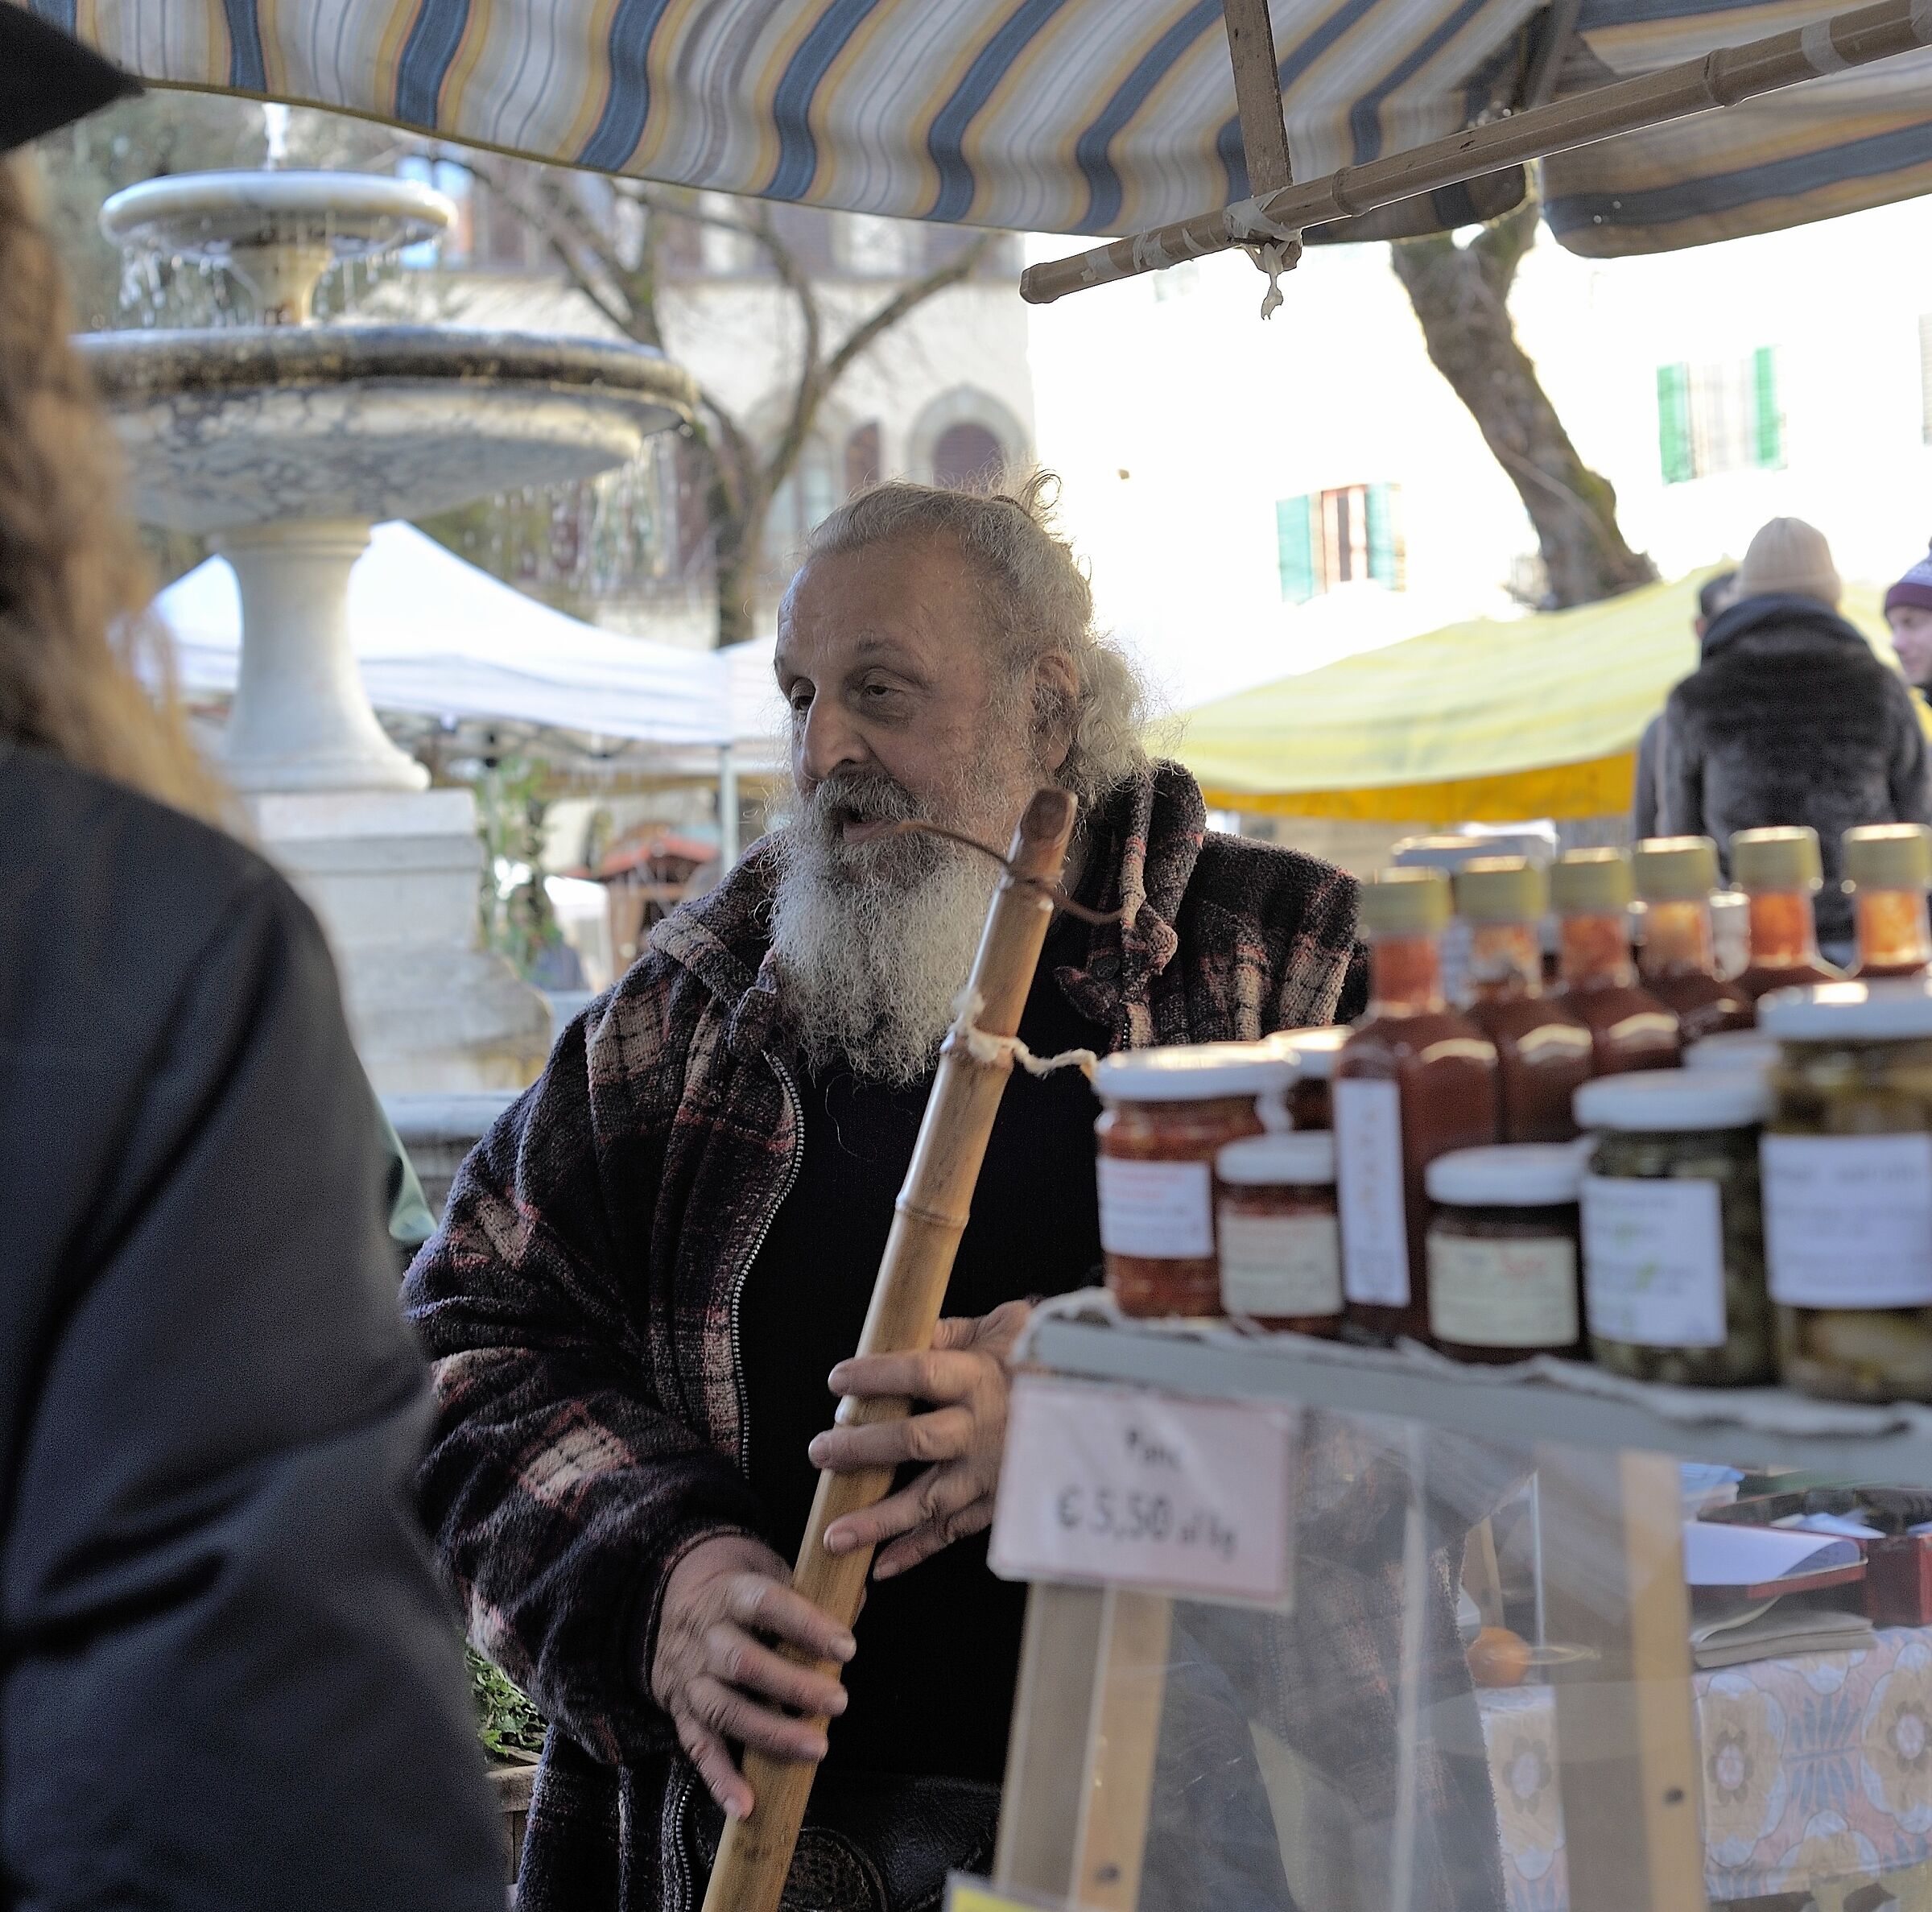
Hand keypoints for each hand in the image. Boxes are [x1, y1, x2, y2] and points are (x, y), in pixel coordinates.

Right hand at [650, 1533, 855, 1819]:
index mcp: (729, 1594)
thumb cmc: (737, 1592)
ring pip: (724, 1710)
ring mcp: (690, 1678)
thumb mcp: (767, 1572)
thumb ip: (811, 1589)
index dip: (806, 1625)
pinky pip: (698, 1749)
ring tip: (816, 1748)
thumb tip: (857, 1600)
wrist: (669, 1604)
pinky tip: (746, 1806)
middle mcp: (704, 1637)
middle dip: (793, 1686)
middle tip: (839, 1702)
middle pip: (743, 1664)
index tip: (846, 1647)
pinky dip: (720, 1780)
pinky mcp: (681, 1713)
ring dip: (770, 1734)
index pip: (765, 1604)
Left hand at [810, 1300, 1031, 1579]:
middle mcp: (983, 1429)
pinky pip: (954, 1533)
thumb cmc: (1052, 1354)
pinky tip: (881, 1566)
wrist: (1108, 1397)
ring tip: (833, 1536)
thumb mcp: (1009, 1325)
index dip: (875, 1376)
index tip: (837, 1379)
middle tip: (819, 1453)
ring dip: (877, 1521)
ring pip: (927, 1502)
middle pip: (913, 1441)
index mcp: (981, 1378)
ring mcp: (992, 1473)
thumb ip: (953, 1331)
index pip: (918, 1374)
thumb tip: (908, 1333)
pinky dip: (917, 1551)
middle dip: (860, 1449)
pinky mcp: (1001, 1503)